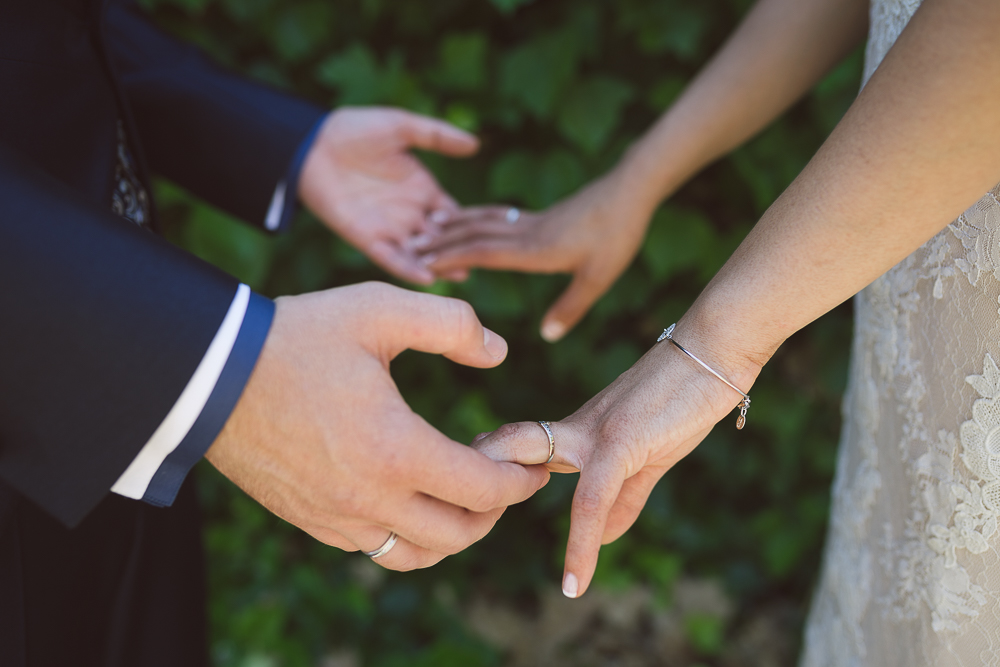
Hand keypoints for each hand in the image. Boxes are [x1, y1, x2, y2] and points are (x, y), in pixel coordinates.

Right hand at [207, 282, 548, 570]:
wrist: (210, 376)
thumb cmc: (296, 338)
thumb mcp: (378, 310)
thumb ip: (451, 324)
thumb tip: (500, 352)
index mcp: (395, 449)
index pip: (483, 490)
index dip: (519, 481)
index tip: (532, 466)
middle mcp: (369, 498)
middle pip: (459, 535)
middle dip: (495, 512)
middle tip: (501, 478)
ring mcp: (337, 517)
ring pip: (418, 555)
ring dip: (453, 532)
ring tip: (462, 496)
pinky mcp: (311, 521)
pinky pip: (375, 551)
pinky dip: (409, 537)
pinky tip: (411, 499)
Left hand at [299, 107, 478, 284]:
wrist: (313, 144)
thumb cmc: (356, 130)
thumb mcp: (401, 127)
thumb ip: (437, 136)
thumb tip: (475, 144)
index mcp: (422, 189)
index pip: (453, 213)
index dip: (470, 223)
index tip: (493, 236)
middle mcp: (409, 212)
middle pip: (442, 238)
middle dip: (461, 251)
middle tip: (484, 263)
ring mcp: (389, 227)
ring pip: (421, 253)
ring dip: (440, 264)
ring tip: (462, 274)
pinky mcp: (366, 237)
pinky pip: (390, 258)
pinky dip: (408, 268)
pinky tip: (427, 277)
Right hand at [417, 169, 656, 340]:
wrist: (630, 190)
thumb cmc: (617, 235)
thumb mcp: (598, 278)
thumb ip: (571, 307)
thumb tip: (547, 336)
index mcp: (535, 250)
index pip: (482, 253)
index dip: (451, 258)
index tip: (421, 262)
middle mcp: (526, 233)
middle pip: (474, 235)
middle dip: (441, 242)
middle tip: (408, 247)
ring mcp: (531, 222)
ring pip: (483, 223)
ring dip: (453, 228)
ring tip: (426, 230)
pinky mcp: (540, 216)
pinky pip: (497, 219)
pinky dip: (475, 220)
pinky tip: (470, 222)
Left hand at [470, 320, 763, 594]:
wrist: (715, 352)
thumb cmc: (683, 400)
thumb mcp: (649, 457)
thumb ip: (624, 499)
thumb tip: (604, 538)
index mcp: (577, 428)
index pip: (518, 446)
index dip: (490, 468)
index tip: (470, 501)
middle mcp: (574, 427)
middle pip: (505, 441)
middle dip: (472, 472)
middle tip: (452, 514)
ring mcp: (592, 432)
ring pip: (526, 459)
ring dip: (497, 496)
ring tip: (472, 536)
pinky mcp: (620, 442)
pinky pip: (590, 499)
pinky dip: (581, 544)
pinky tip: (575, 581)